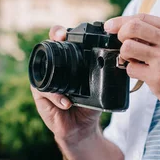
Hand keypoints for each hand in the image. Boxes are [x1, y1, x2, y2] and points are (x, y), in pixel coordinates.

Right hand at [31, 25, 101, 147]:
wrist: (82, 127)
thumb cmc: (90, 104)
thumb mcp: (100, 87)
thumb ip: (105, 74)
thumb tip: (119, 62)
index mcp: (67, 63)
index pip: (59, 41)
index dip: (59, 32)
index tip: (64, 33)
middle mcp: (53, 68)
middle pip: (47, 48)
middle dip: (52, 40)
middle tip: (61, 38)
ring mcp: (45, 80)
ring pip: (42, 69)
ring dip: (52, 71)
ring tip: (65, 80)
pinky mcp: (40, 96)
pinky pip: (44, 92)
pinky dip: (56, 97)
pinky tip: (67, 103)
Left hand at [105, 14, 159, 120]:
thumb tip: (131, 29)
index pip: (142, 17)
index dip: (121, 21)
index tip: (110, 26)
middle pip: (131, 28)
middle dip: (120, 36)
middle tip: (123, 45)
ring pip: (127, 48)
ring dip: (125, 56)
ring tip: (136, 61)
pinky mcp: (158, 78)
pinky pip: (131, 69)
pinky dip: (132, 72)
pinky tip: (143, 74)